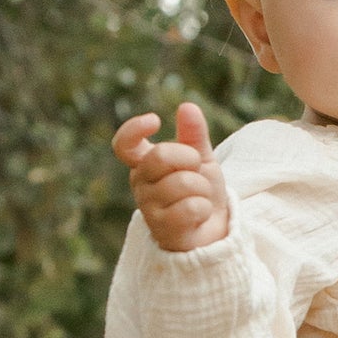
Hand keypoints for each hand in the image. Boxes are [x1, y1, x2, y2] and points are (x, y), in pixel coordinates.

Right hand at [113, 100, 229, 251]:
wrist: (214, 231)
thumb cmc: (202, 192)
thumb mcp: (202, 159)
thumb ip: (194, 135)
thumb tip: (187, 106)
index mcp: (144, 164)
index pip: (124, 145)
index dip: (133, 129)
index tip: (155, 121)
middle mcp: (140, 184)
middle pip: (161, 156)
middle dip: (191, 160)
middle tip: (197, 172)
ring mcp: (148, 208)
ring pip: (183, 183)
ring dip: (203, 190)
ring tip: (199, 199)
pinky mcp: (162, 229)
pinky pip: (190, 207)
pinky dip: (204, 209)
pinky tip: (199, 216)